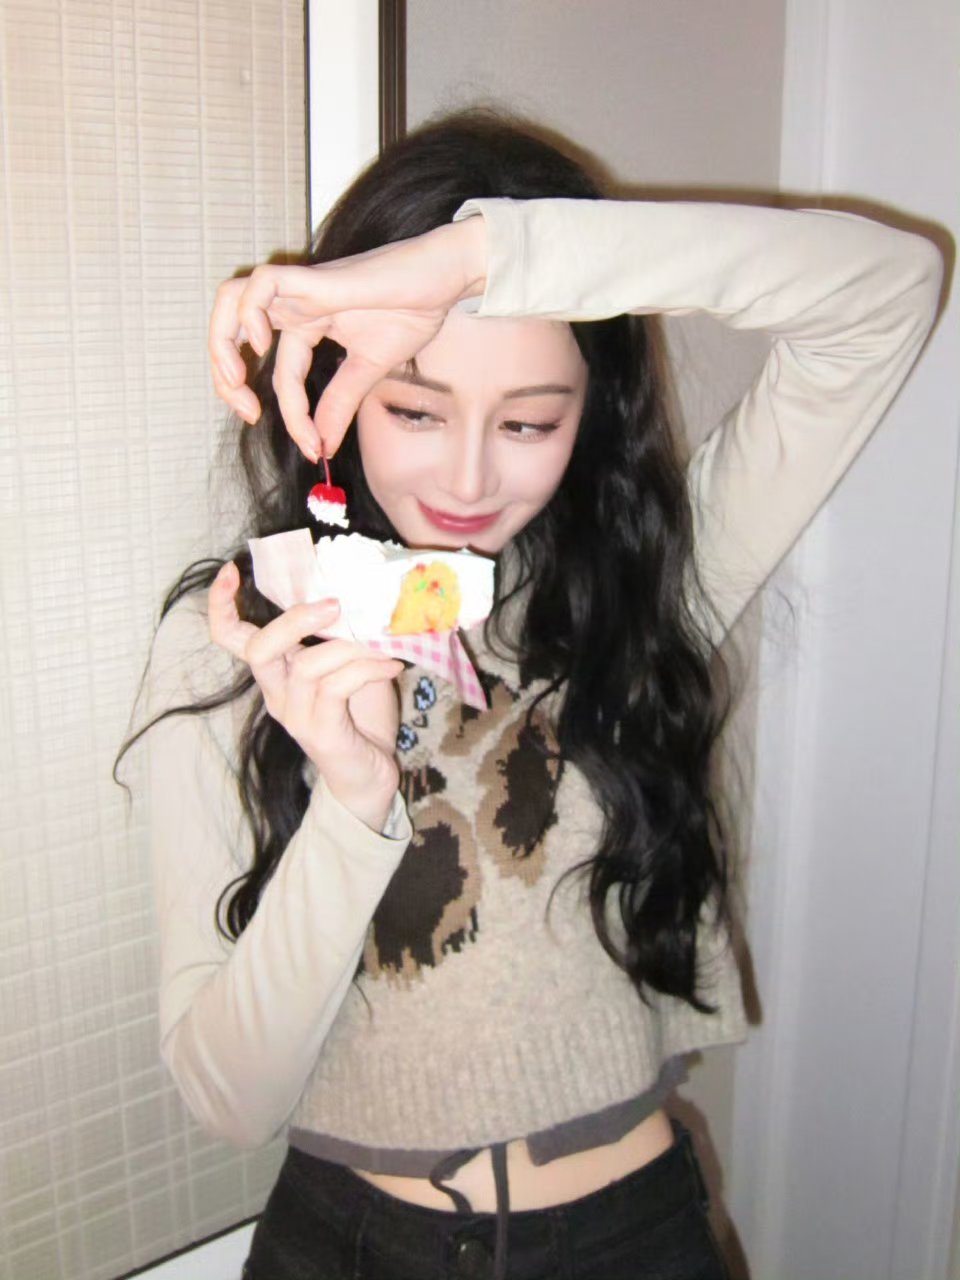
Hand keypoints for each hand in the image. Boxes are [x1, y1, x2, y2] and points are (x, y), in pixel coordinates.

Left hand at [208, 216, 486, 461]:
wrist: (442, 280)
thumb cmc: (412, 311)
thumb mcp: (368, 371)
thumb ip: (340, 405)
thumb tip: (322, 447)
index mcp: (308, 326)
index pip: (282, 375)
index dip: (290, 415)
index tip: (311, 446)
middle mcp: (296, 307)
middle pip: (232, 332)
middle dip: (226, 377)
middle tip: (248, 413)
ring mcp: (300, 290)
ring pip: (231, 301)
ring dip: (222, 343)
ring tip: (237, 379)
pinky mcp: (312, 276)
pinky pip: (261, 284)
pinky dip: (249, 314)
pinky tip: (265, 345)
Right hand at [208, 562, 403, 831]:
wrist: (370, 772)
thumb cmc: (359, 713)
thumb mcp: (348, 662)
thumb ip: (342, 633)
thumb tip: (358, 589)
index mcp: (277, 670)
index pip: (229, 638)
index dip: (219, 605)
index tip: (229, 571)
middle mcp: (276, 692)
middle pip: (258, 649)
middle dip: (294, 621)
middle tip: (335, 605)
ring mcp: (295, 714)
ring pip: (306, 666)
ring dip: (349, 647)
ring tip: (382, 645)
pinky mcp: (320, 732)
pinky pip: (336, 688)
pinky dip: (366, 669)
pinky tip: (390, 666)